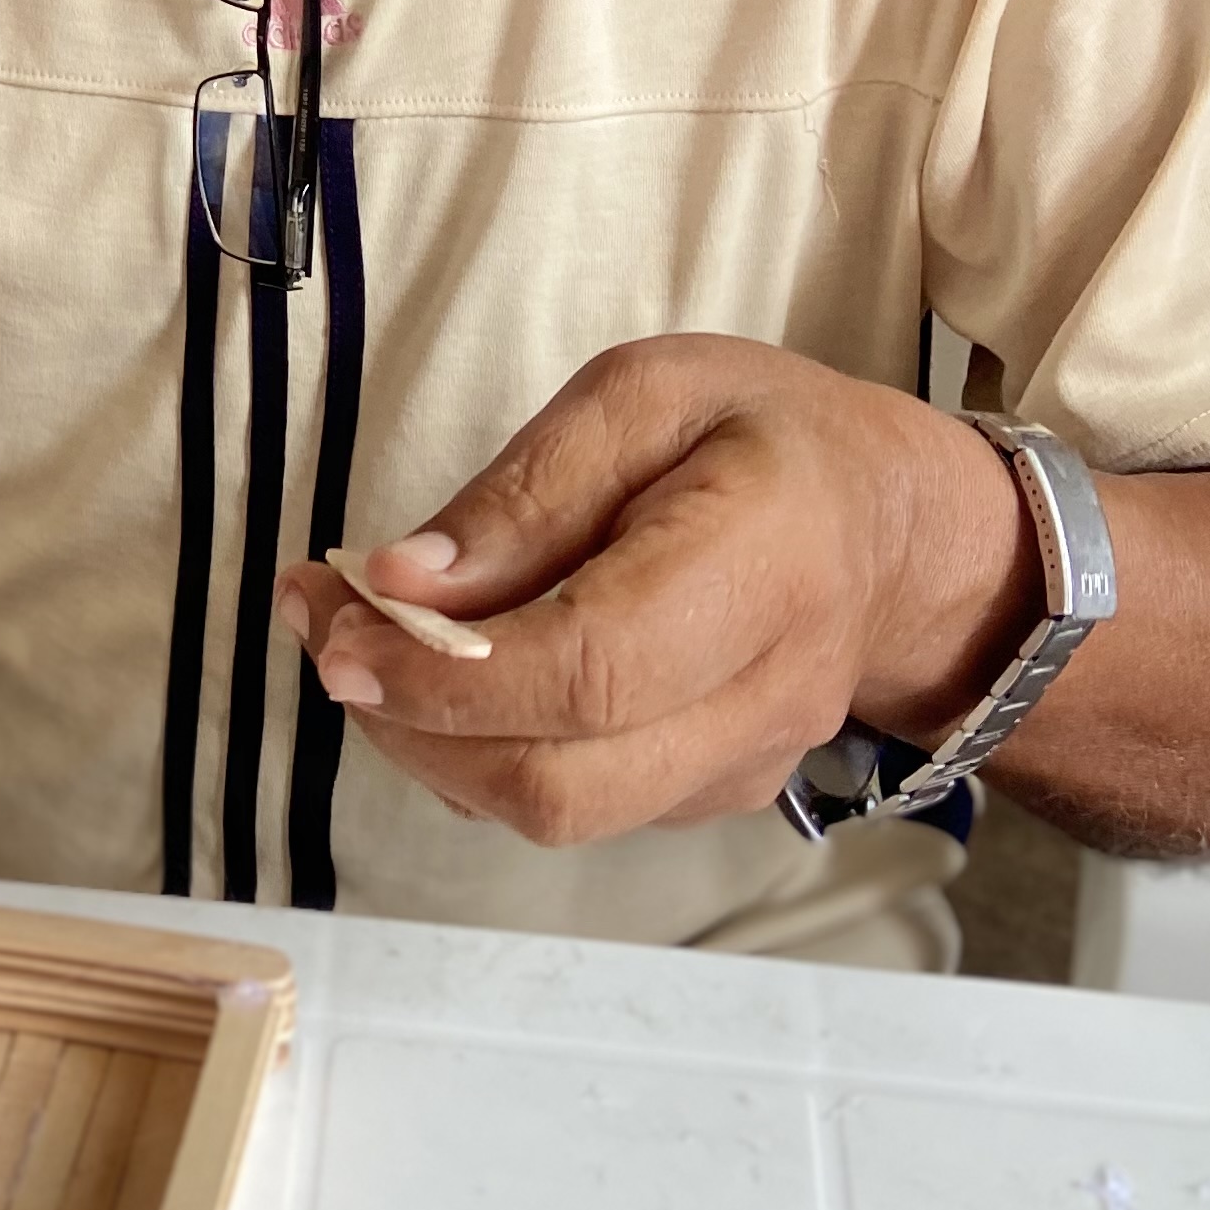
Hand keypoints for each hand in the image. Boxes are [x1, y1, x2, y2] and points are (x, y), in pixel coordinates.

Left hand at [275, 335, 1034, 843]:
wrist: (885, 529)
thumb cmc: (757, 436)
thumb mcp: (644, 395)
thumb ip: (527, 489)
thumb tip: (400, 583)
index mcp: (761, 564)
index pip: (590, 670)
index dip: (446, 673)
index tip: (338, 626)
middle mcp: (766, 694)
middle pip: (561, 782)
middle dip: (411, 723)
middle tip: (324, 628)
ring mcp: (743, 766)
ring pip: (554, 814)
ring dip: (426, 744)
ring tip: (358, 639)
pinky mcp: (708, 797)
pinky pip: (572, 804)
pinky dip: (478, 754)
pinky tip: (436, 674)